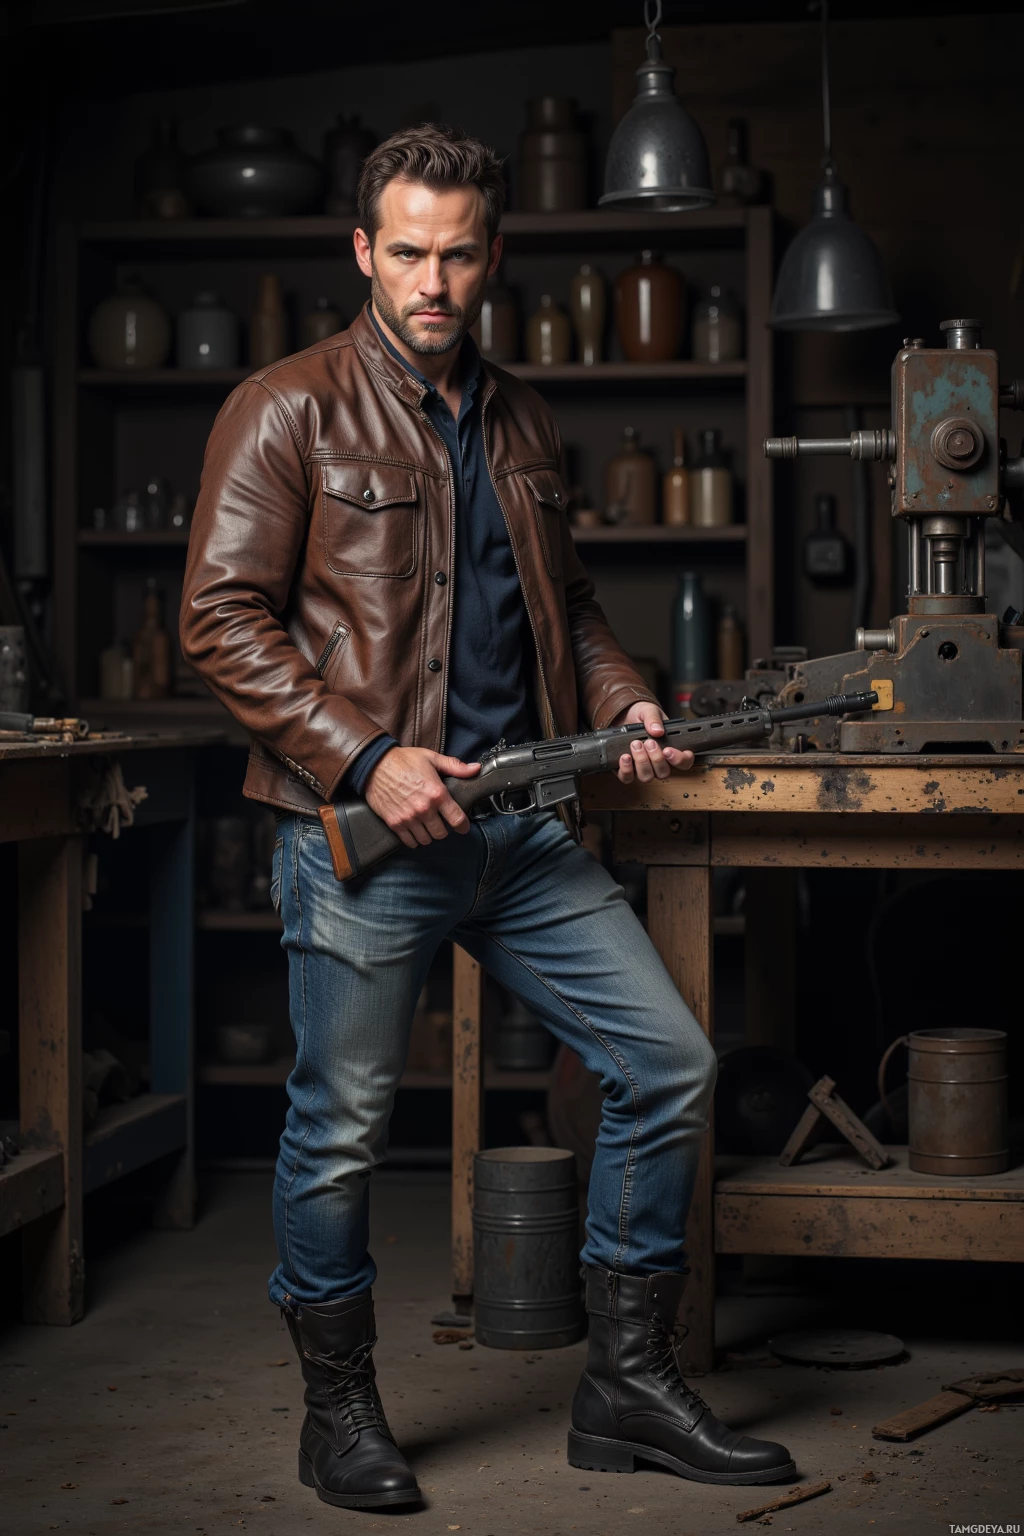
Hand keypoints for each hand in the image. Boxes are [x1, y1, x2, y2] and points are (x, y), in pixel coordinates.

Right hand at [364, 747, 480, 848]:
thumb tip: (475, 769)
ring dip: (429, 835)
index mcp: (437, 793)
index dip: (463, 826)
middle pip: (441, 834)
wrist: (374, 765)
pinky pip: (410, 842)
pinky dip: (414, 839)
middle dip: (443, 829)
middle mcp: (424, 809)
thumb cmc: (403, 760)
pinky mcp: (395, 823)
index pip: (457, 819)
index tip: (463, 827)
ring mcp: (408, 818)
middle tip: (440, 822)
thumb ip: (455, 766)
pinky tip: (415, 830)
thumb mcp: (432, 758)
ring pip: (426, 840)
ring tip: (427, 826)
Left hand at [612, 701, 693, 784]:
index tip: (668, 750)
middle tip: (649, 742)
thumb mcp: (649, 710)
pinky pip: (628, 778)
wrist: (623, 716)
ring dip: (641, 762)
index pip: (684, 762)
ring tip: (635, 745)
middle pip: (664, 773)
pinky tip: (625, 756)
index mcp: (671, 749)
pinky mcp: (627, 769)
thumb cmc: (640, 715)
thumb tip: (657, 730)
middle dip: (656, 759)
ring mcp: (643, 768)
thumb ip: (654, 719)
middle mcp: (658, 762)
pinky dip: (626, 769)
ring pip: (647, 777)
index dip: (679, 760)